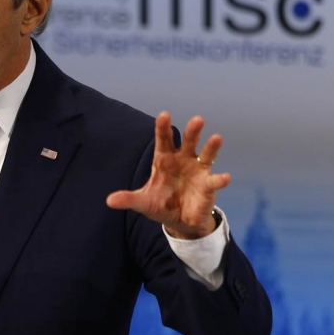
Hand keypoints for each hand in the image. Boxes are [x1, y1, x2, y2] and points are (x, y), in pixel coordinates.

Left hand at [105, 112, 230, 238]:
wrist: (179, 221)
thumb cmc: (161, 204)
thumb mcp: (143, 202)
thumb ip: (128, 199)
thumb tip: (109, 201)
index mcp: (164, 160)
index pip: (163, 140)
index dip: (163, 128)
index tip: (164, 114)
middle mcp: (183, 160)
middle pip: (188, 142)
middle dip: (192, 131)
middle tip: (197, 119)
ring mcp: (197, 170)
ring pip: (205, 155)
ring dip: (211, 147)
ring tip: (216, 138)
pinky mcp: (208, 185)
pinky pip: (215, 181)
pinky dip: (220, 179)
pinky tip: (224, 177)